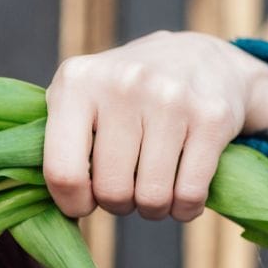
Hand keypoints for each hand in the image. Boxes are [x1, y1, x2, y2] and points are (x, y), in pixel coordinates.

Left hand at [43, 30, 267, 221]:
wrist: (198, 56)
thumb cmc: (121, 95)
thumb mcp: (77, 98)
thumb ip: (56, 143)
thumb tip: (59, 210)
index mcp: (78, 82)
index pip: (63, 172)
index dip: (72, 203)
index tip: (83, 202)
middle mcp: (123, 84)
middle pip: (111, 190)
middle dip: (117, 203)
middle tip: (125, 187)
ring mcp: (171, 98)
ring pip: (152, 197)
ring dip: (151, 208)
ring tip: (151, 188)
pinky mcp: (212, 116)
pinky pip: (190, 194)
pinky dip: (185, 208)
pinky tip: (181, 194)